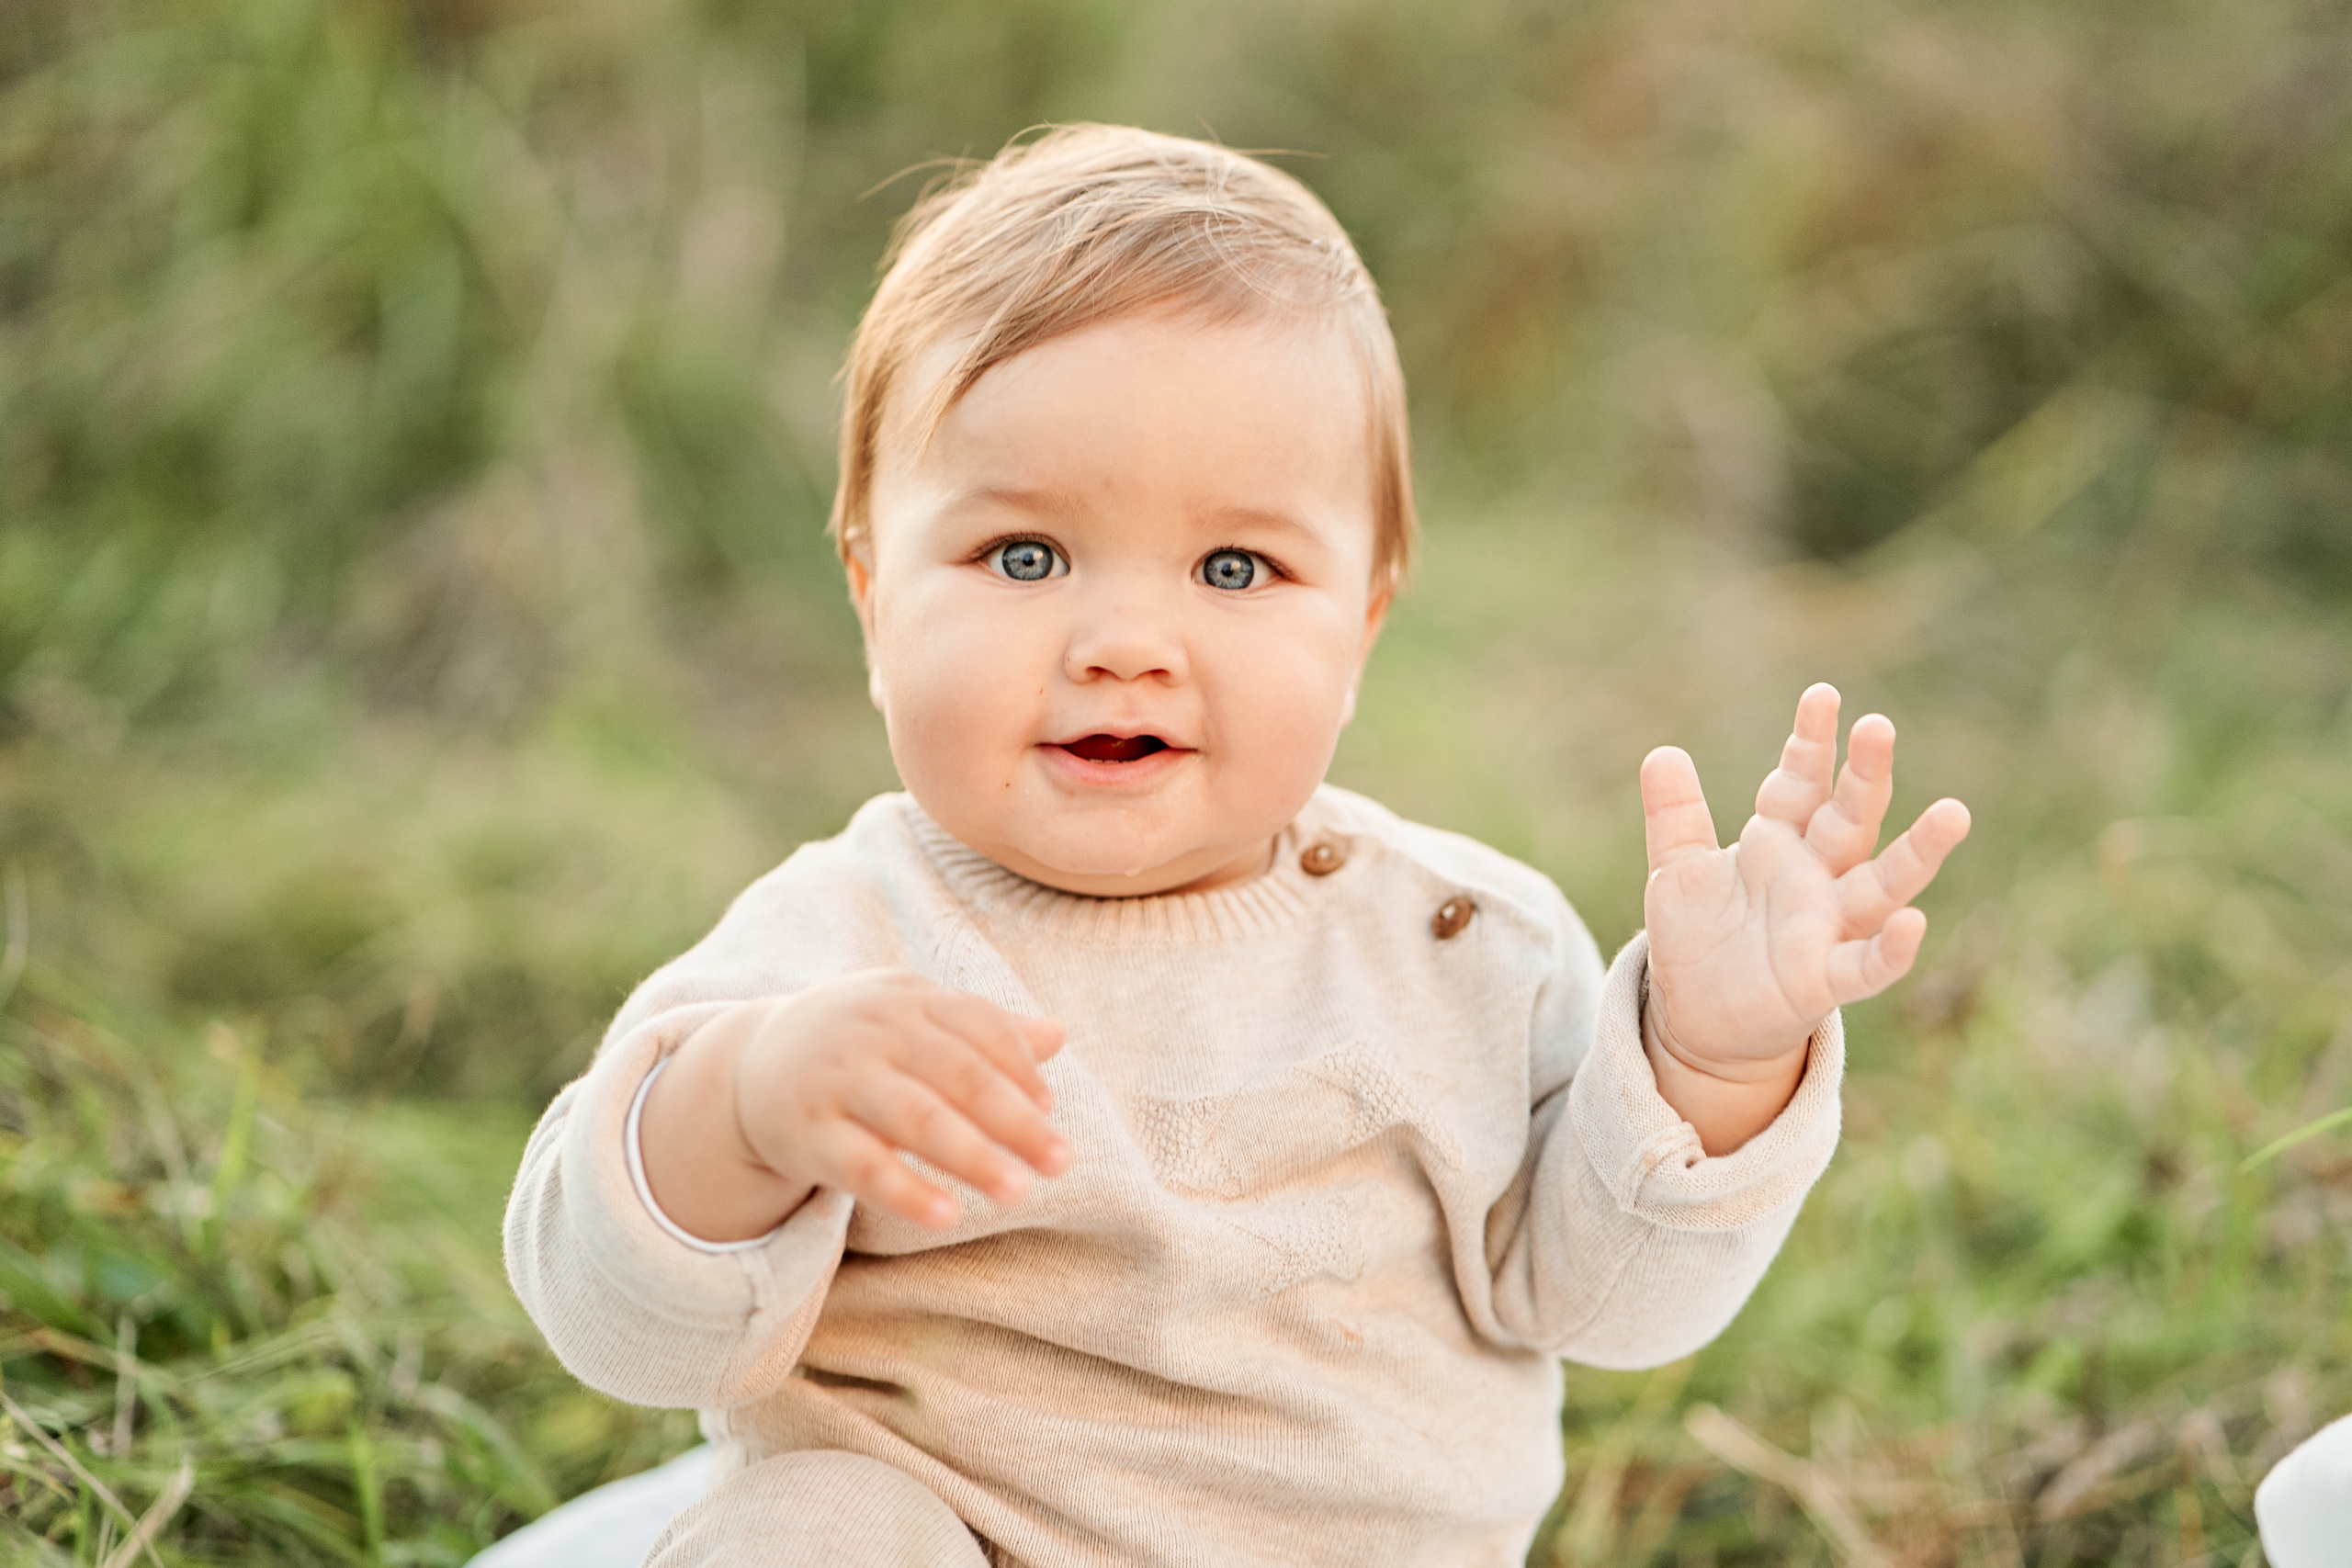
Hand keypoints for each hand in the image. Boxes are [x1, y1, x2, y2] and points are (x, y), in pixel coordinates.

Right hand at [640, 969, 1070, 1239]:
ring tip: (1018, 1191)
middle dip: (1013, 1119)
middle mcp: (876, 1033)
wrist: (749, 1063)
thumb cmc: (859, 1043)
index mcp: (909, 1000)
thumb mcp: (912, 1021)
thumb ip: (983, 1030)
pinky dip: (906, 1190)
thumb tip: (1059, 1036)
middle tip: (1061, 1161)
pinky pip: (862, 1165)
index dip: (1019, 1067)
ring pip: (915, 1118)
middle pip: (957, 1073)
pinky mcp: (808, 1134)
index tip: (1050, 1109)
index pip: (977, 1027)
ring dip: (971, 1154)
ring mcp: (839, 1081)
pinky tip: (947, 1215)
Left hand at [1641, 683, 1971, 1080]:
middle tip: (1879, 726)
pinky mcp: (1824, 981)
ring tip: (1953, 813)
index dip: (1810, 743)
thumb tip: (1662, 753)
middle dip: (1864, 775)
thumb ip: (1675, 816)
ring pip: (1881, 885)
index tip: (1822, 696)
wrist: (1697, 1016)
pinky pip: (1867, 964)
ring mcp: (1826, 928)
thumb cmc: (1700, 938)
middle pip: (1848, 819)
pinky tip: (1914, 923)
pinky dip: (1892, 947)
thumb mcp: (1678, 870)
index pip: (1799, 783)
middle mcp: (1814, 877)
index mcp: (1779, 842)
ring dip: (1917, 853)